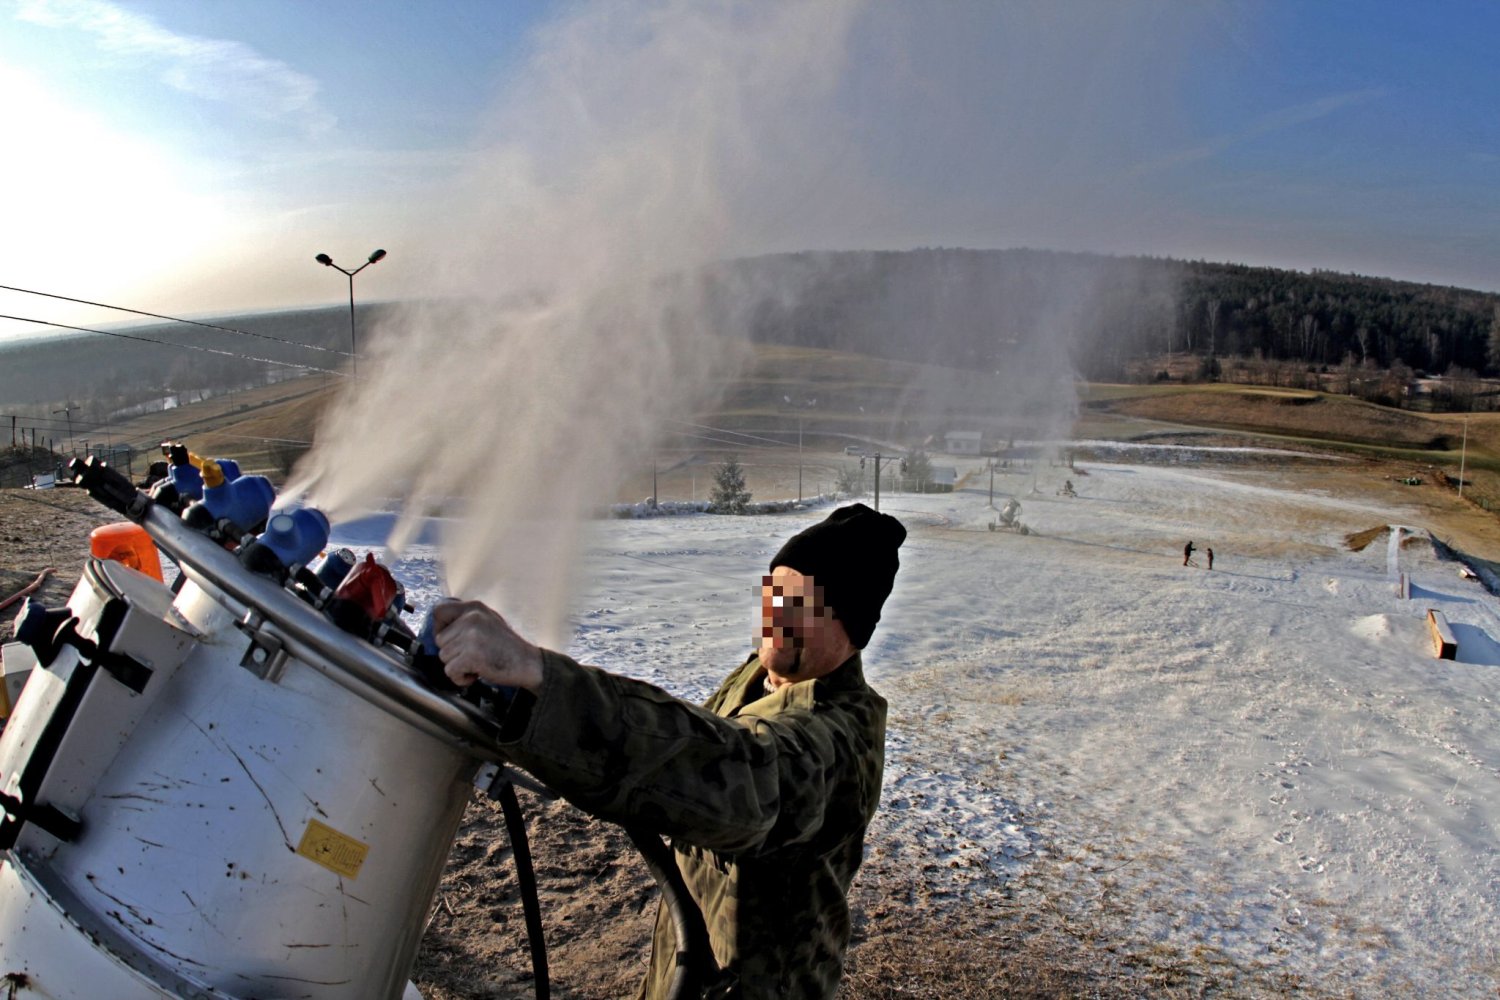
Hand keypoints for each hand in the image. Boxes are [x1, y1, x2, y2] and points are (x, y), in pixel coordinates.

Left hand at [429, 600, 544, 692]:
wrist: (528, 663)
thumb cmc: (507, 646)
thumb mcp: (488, 621)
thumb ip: (466, 619)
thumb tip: (441, 627)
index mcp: (474, 607)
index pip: (439, 610)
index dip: (439, 626)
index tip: (450, 638)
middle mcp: (471, 618)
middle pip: (440, 640)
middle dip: (452, 652)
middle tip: (472, 655)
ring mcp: (471, 636)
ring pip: (444, 657)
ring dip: (457, 666)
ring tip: (477, 663)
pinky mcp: (471, 655)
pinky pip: (450, 671)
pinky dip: (461, 678)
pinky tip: (477, 674)